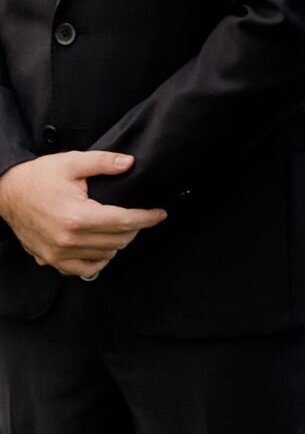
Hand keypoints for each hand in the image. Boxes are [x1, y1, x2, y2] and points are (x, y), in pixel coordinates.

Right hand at [0, 152, 166, 277]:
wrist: (7, 194)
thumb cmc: (39, 177)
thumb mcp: (72, 162)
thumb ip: (103, 162)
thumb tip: (129, 162)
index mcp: (78, 217)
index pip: (124, 222)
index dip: (146, 218)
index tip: (160, 214)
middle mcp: (69, 240)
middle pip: (118, 241)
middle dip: (135, 228)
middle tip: (141, 215)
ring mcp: (59, 254)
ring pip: (105, 256)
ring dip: (119, 243)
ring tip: (123, 227)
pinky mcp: (51, 260)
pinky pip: (84, 270)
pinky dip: (99, 260)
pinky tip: (104, 246)